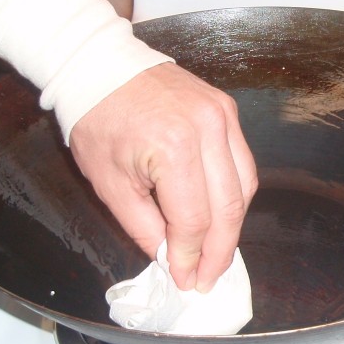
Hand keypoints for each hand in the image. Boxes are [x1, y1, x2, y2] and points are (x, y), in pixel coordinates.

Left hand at [69, 63, 257, 291]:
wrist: (99, 64)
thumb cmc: (97, 119)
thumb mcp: (110, 183)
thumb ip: (144, 227)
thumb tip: (170, 257)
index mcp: (174, 148)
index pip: (194, 219)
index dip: (190, 256)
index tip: (185, 279)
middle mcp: (208, 130)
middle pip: (230, 207)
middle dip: (220, 251)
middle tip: (208, 278)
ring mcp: (223, 116)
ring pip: (246, 186)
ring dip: (234, 226)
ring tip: (217, 253)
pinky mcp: (227, 110)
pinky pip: (242, 162)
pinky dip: (236, 194)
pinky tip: (221, 215)